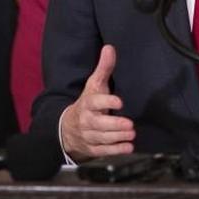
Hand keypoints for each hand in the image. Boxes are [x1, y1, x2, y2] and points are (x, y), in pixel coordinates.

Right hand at [59, 44, 135, 161]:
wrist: (66, 127)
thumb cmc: (88, 103)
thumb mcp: (94, 85)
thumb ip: (103, 69)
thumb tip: (110, 47)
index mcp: (87, 103)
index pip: (95, 102)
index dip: (106, 102)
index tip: (119, 102)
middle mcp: (86, 120)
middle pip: (98, 124)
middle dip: (114, 125)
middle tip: (129, 124)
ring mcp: (88, 135)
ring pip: (102, 138)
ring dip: (117, 137)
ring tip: (131, 134)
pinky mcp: (91, 148)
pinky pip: (102, 151)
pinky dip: (115, 150)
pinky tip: (128, 147)